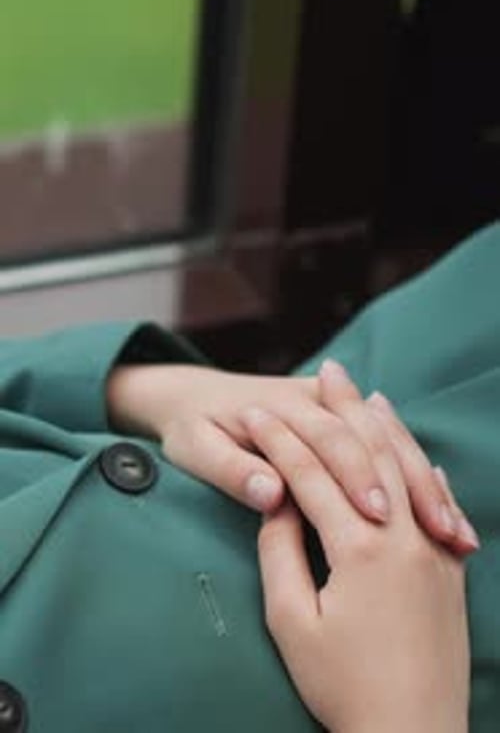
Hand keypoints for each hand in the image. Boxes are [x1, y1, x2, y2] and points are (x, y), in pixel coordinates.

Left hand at [107, 362, 478, 552]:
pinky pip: (388, 446)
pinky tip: (442, 512)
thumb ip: (232, 471)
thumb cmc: (191, 428)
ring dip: (423, 485)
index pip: (329, 442)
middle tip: (437, 531)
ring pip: (390, 443)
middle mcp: (313, 400)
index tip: (377, 518)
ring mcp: (330, 405)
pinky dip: (417, 478)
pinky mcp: (340, 420)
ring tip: (453, 530)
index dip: (355, 479)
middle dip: (407, 486)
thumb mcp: (195, 450)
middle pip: (373, 442)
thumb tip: (272, 492)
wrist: (192, 395)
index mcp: (282, 406)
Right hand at [255, 388, 470, 732]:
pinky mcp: (448, 563)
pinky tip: (406, 444)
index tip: (255, 412)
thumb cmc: (343, 688)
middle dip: (343, 407)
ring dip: (384, 424)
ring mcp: (431, 546)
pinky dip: (417, 461)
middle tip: (328, 370)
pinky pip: (434, 494)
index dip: (278, 439)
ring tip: (366, 392)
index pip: (310, 473)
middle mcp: (401, 535)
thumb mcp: (293, 624)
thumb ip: (281, 553)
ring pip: (408, 464)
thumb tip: (277, 502)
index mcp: (358, 548)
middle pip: (367, 451)